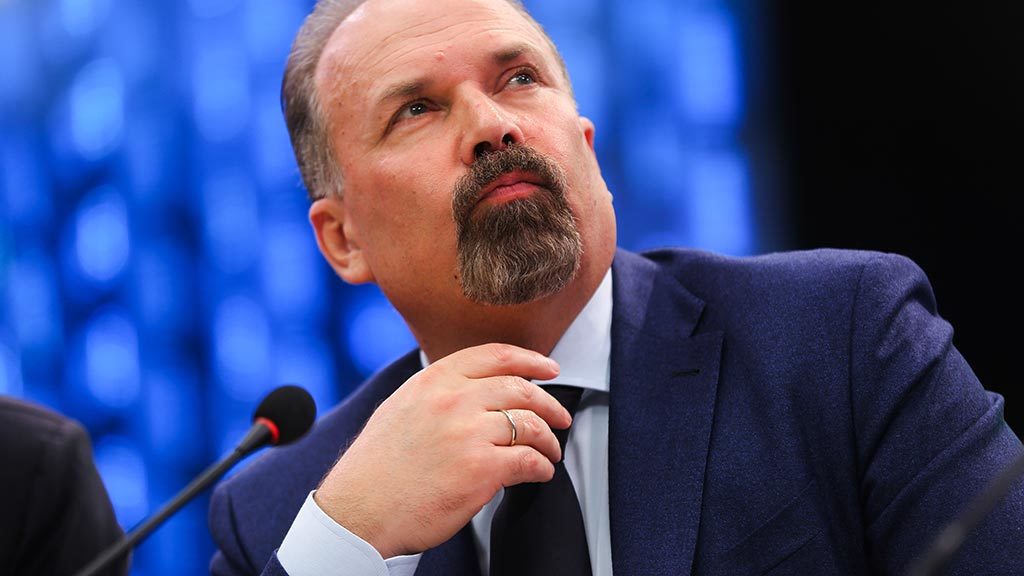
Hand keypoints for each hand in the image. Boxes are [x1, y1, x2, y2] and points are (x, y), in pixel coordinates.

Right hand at [314, 343, 571, 557]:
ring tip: (550, 451)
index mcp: (434, 381)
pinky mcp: (481, 469)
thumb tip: (473, 389)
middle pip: (521, 388)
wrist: (358, 511)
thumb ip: (436, 392)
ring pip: (530, 424)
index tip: (548, 368)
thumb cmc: (376, 468)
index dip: (530, 360)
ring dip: (549, 439)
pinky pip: (529, 460)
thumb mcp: (400, 408)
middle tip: (561, 416)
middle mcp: (453, 401)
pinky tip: (540, 472)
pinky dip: (542, 467)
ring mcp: (468, 433)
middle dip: (549, 403)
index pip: (495, 356)